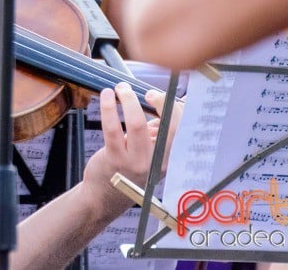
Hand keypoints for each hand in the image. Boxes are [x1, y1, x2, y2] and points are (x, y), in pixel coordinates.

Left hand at [82, 83, 183, 213]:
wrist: (104, 198)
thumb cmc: (126, 170)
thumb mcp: (149, 154)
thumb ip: (156, 133)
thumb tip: (160, 105)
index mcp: (170, 158)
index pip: (184, 130)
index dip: (175, 108)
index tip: (157, 96)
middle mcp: (158, 162)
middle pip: (171, 128)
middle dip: (161, 102)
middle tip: (145, 92)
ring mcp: (137, 162)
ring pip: (138, 124)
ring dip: (129, 100)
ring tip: (120, 88)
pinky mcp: (115, 160)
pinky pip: (113, 129)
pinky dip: (109, 108)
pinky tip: (107, 96)